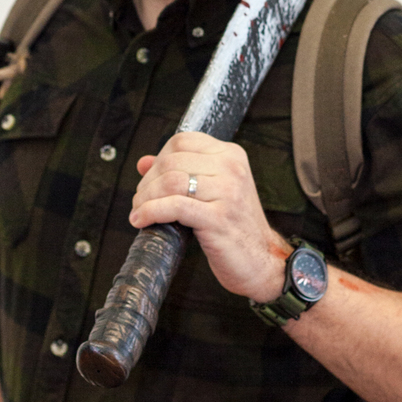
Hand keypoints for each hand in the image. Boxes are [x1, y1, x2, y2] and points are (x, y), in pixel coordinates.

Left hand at [129, 130, 289, 301]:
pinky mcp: (219, 218)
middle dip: (147, 181)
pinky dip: (150, 212)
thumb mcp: (212, 191)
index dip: (158, 158)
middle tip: (140, 199)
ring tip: (139, 210)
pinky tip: (141, 220)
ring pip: (170, 182)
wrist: (262, 260)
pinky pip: (174, 207)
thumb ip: (181, 172)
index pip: (182, 141)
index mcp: (231, 155)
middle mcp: (232, 168)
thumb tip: (143, 162)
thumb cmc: (235, 227)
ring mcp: (228, 192)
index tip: (150, 178)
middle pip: (172, 161)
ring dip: (145, 197)